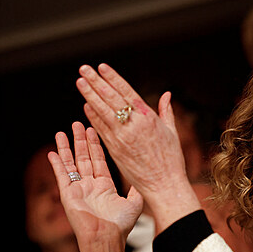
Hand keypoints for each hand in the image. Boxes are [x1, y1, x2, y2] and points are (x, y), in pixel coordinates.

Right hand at [48, 121, 142, 243]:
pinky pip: (62, 176)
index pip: (99, 160)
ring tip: (63, 131)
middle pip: (84, 157)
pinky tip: (52, 152)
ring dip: (67, 147)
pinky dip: (57, 164)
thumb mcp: (135, 202)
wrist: (107, 238)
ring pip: (71, 163)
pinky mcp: (68, 195)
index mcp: (105, 186)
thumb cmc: (121, 225)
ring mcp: (79, 189)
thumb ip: (137, 187)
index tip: (93, 129)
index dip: (96, 145)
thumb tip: (144, 175)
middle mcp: (91, 185)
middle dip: (82, 140)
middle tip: (78, 123)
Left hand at [74, 64, 199, 228]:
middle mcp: (134, 125)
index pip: (127, 92)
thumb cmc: (172, 159)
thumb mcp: (172, 132)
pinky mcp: (115, 150)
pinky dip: (93, 117)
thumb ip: (166, 111)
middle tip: (84, 69)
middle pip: (111, 99)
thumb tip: (166, 94)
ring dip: (90, 96)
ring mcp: (122, 138)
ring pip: (102, 112)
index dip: (113, 78)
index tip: (102, 67)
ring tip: (80, 82)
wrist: (165, 184)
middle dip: (96, 82)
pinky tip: (85, 106)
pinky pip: (101, 129)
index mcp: (149, 118)